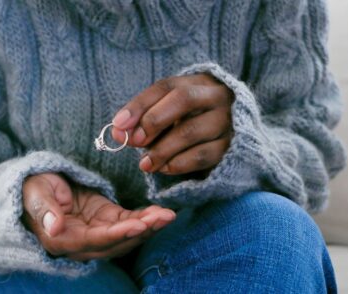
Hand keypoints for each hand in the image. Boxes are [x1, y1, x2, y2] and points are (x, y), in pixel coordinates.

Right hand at [22, 173, 175, 260]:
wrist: (35, 185)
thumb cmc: (31, 189)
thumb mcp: (34, 194)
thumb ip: (45, 210)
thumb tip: (56, 227)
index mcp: (62, 240)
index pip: (95, 241)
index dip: (118, 234)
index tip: (138, 225)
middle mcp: (82, 243)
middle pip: (117, 243)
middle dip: (142, 231)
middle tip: (163, 218)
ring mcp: (96, 232)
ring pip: (127, 236)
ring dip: (148, 227)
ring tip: (168, 215)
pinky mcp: (106, 219)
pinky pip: (128, 222)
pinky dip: (145, 218)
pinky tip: (161, 213)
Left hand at [111, 74, 233, 175]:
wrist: (229, 138)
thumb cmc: (188, 121)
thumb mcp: (166, 114)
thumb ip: (141, 120)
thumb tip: (117, 132)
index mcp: (197, 81)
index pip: (165, 87)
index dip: (139, 105)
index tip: (118, 124)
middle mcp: (216, 96)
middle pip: (183, 99)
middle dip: (153, 120)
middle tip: (134, 141)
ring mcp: (226, 120)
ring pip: (191, 131)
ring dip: (161, 149)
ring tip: (144, 163)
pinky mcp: (231, 146)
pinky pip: (201, 155)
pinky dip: (178, 164)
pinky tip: (164, 168)